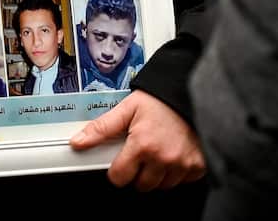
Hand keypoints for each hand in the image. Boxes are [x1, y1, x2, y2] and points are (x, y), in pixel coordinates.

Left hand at [69, 90, 205, 190]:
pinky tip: (174, 154)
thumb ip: (102, 128)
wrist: (189, 92)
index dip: (117, 170)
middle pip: (141, 185)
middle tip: (141, 153)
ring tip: (158, 152)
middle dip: (138, 172)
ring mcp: (183, 164)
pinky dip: (177, 172)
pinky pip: (183, 181)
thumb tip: (78, 142)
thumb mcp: (127, 109)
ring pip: (162, 185)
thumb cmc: (160, 100)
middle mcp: (163, 158)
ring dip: (157, 174)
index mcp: (142, 145)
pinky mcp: (198, 166)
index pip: (119, 177)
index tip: (121, 161)